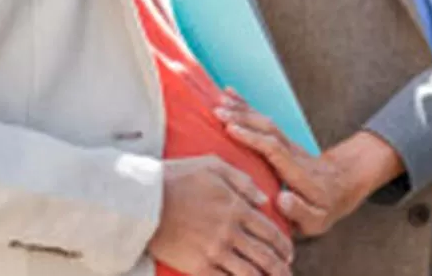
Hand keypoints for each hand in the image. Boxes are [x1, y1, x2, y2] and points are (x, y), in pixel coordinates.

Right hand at [147, 156, 293, 275]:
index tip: (289, 253)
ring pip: (250, 272)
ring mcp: (215, 250)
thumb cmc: (176, 178)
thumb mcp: (213, 166)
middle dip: (281, 267)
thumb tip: (264, 198)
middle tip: (287, 274)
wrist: (142, 199)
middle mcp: (230, 231)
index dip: (283, 244)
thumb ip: (242, 180)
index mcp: (236, 206)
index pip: (270, 230)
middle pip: (265, 255)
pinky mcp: (198, 266)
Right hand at [217, 91, 402, 236]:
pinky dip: (247, 108)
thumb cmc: (324, 208)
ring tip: (220, 101)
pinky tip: (231, 96)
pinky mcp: (283, 141)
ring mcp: (289, 145)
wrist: (342, 186)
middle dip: (244, 119)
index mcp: (299, 174)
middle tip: (219, 112)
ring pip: (266, 123)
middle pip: (269, 130)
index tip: (231, 130)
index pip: (275, 150)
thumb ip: (301, 212)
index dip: (253, 139)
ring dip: (243, 111)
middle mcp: (294, 154)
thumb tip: (282, 199)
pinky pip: (264, 122)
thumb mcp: (318, 220)